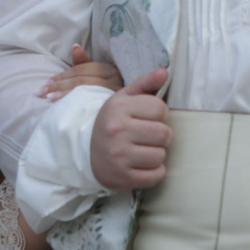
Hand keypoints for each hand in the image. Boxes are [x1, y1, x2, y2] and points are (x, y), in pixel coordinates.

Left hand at [42, 44, 124, 101]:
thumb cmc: (108, 91)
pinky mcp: (112, 108)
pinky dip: (75, 106)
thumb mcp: (97, 75)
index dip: (63, 75)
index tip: (48, 81)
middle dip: (60, 85)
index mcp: (110, 70)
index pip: (83, 70)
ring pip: (85, 92)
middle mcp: (115, 81)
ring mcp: (114, 96)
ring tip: (48, 99)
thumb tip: (74, 46)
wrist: (125, 112)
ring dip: (65, 95)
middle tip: (42, 92)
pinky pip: (91, 105)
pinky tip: (63, 109)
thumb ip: (84, 62)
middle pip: (82, 81)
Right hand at [88, 68, 169, 191]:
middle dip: (160, 136)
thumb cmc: (112, 123)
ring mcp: (119, 156)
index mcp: (118, 108)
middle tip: (146, 136)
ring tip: (142, 151)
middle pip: (164, 133)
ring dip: (156, 154)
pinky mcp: (123, 177)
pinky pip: (157, 175)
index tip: (147, 118)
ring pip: (161, 155)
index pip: (160, 108)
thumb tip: (165, 72)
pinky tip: (142, 165)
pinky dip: (154, 172)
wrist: (85, 152)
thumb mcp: (123, 99)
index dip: (158, 114)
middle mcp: (117, 131)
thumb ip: (145, 83)